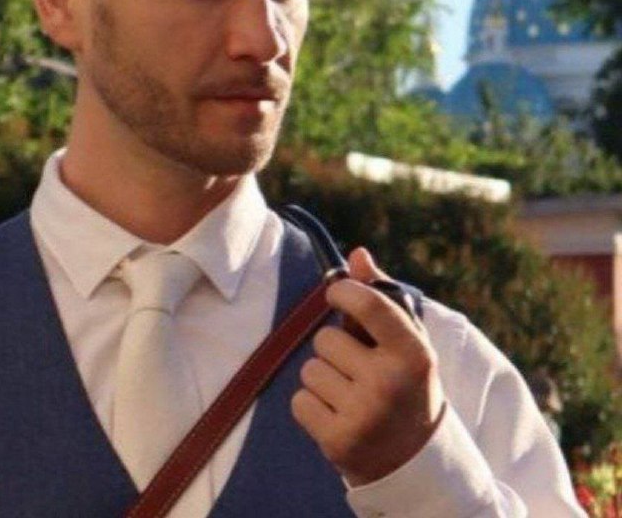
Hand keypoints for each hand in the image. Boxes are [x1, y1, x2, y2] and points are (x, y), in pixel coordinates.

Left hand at [291, 247, 445, 485]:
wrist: (413, 460)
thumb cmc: (405, 384)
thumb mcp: (405, 342)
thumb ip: (380, 296)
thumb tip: (356, 253)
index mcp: (414, 354)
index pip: (367, 304)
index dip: (342, 292)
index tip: (337, 294)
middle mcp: (389, 384)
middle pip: (326, 339)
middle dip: (334, 348)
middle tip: (358, 369)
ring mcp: (363, 416)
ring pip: (310, 369)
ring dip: (323, 378)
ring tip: (351, 395)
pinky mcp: (338, 442)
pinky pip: (299, 400)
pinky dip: (312, 405)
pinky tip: (339, 416)